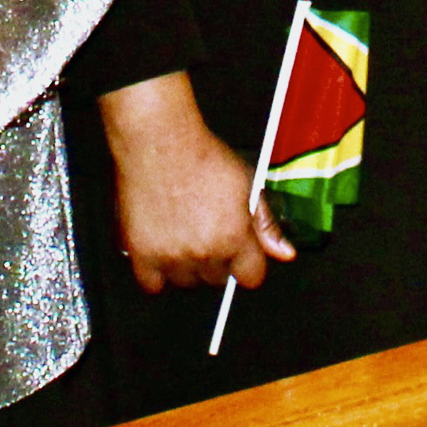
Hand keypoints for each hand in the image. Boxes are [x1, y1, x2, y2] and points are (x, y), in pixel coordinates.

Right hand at [100, 73, 287, 295]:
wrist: (158, 141)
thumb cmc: (202, 156)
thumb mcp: (247, 184)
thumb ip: (266, 224)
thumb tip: (285, 253)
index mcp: (234, 238)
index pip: (251, 277)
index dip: (247, 263)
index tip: (239, 252)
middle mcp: (204, 252)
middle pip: (218, 279)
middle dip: (216, 260)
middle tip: (206, 231)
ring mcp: (171, 256)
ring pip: (186, 282)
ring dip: (186, 267)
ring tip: (182, 234)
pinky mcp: (141, 253)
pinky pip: (152, 284)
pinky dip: (156, 273)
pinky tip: (161, 250)